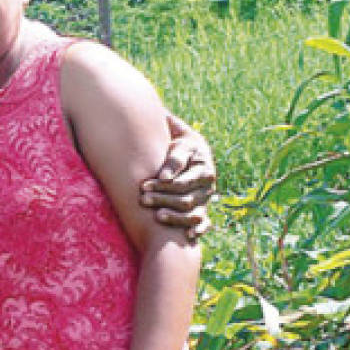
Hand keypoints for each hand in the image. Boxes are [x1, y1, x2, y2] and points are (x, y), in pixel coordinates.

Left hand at [140, 113, 215, 240]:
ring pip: (192, 210)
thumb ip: (172, 131)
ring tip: (156, 216)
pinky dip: (198, 230)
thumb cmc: (181, 145)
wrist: (190, 158)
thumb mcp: (180, 137)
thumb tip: (159, 113)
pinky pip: (203, 223)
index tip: (154, 179)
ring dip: (175, 215)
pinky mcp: (202, 211)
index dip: (168, 177)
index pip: (184, 174)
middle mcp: (207, 181)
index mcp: (202, 162)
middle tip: (142, 197)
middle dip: (164, 197)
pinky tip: (187, 236)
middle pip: (186, 194)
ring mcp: (205, 198)